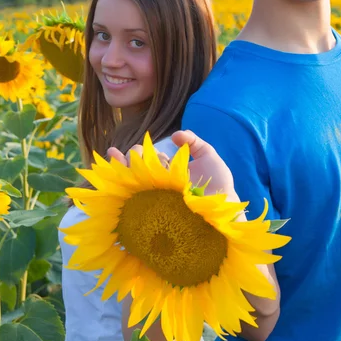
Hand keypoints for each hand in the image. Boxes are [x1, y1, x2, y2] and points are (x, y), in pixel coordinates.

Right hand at [108, 131, 238, 202]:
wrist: (225, 205)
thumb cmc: (219, 182)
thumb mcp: (208, 155)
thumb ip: (193, 141)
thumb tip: (175, 135)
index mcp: (170, 169)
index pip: (148, 157)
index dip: (138, 150)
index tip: (134, 145)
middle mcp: (161, 181)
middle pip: (138, 166)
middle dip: (131, 157)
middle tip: (135, 155)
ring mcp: (160, 194)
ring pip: (134, 179)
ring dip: (122, 168)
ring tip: (116, 160)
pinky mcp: (160, 205)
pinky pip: (139, 198)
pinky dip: (124, 185)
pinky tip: (115, 176)